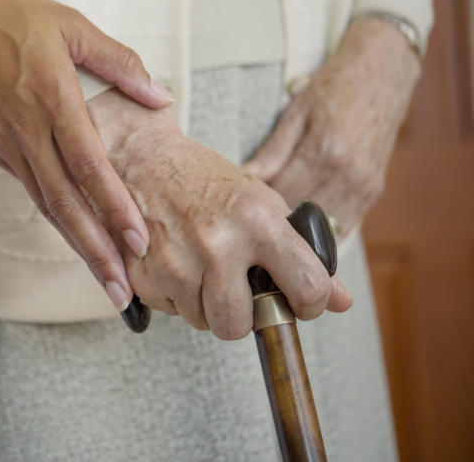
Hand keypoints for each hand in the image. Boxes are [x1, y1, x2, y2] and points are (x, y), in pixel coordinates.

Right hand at [0, 0, 174, 311]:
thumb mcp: (70, 24)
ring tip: (103, 278)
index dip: (114, 206)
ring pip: (44, 204)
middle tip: (121, 294)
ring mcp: (5, 143)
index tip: (138, 241)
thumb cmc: (7, 14)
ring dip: (75, 244)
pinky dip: (51, 213)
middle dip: (95, 252)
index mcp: (52, 98)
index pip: (89, 166)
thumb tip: (161, 94)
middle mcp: (27, 130)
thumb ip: (119, 62)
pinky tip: (72, 232)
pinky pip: (26, 183)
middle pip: (65, 203)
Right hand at [86, 89, 352, 338]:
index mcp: (257, 221)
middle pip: (239, 325)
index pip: (308, 287)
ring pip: (201, 322)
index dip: (309, 303)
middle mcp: (217, 243)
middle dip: (241, 317)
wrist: (144, 157)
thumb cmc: (206, 181)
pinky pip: (169, 310)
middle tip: (237, 291)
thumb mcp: (261, 203)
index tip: (300, 299)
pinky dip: (173, 296)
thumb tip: (340, 301)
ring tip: (201, 269)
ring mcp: (176, 261)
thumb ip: (302, 252)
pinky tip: (174, 263)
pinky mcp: (143, 273)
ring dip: (204, 305)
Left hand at [245, 17, 421, 236]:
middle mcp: (348, 174)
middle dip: (276, 216)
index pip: (281, 195)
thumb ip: (271, 152)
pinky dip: (322, 225)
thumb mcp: (296, 112)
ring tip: (280, 211)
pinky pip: (343, 225)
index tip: (244, 200)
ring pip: (323, 227)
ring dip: (299, 225)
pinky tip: (305, 213)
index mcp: (325, 152)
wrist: (383, 74)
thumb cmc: (334, 88)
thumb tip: (244, 179)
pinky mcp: (374, 193)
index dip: (259, 201)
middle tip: (257, 209)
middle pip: (301, 216)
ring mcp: (365, 187)